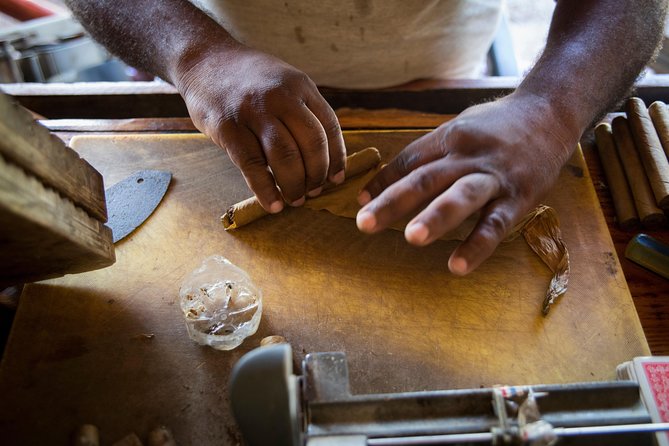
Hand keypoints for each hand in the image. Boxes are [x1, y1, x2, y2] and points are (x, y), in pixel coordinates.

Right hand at [174, 45, 345, 211]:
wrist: (204, 60)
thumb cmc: (249, 80)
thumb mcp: (285, 83)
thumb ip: (304, 111)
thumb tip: (325, 157)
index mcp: (301, 86)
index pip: (329, 127)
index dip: (337, 158)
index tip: (337, 179)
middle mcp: (281, 97)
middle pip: (312, 144)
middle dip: (317, 175)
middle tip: (314, 192)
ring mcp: (253, 111)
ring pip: (285, 157)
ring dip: (295, 185)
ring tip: (296, 200)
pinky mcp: (228, 128)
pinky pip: (252, 165)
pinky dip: (266, 190)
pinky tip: (273, 204)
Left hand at [356, 91, 577, 274]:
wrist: (550, 112)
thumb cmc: (495, 128)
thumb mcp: (458, 130)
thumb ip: (424, 156)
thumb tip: (381, 185)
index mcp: (449, 138)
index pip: (408, 161)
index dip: (382, 182)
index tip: (360, 203)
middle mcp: (467, 155)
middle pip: (426, 178)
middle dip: (393, 202)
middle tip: (364, 223)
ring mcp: (494, 175)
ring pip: (462, 196)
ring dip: (436, 217)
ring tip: (412, 238)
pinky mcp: (520, 195)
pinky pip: (495, 223)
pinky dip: (477, 245)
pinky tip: (457, 266)